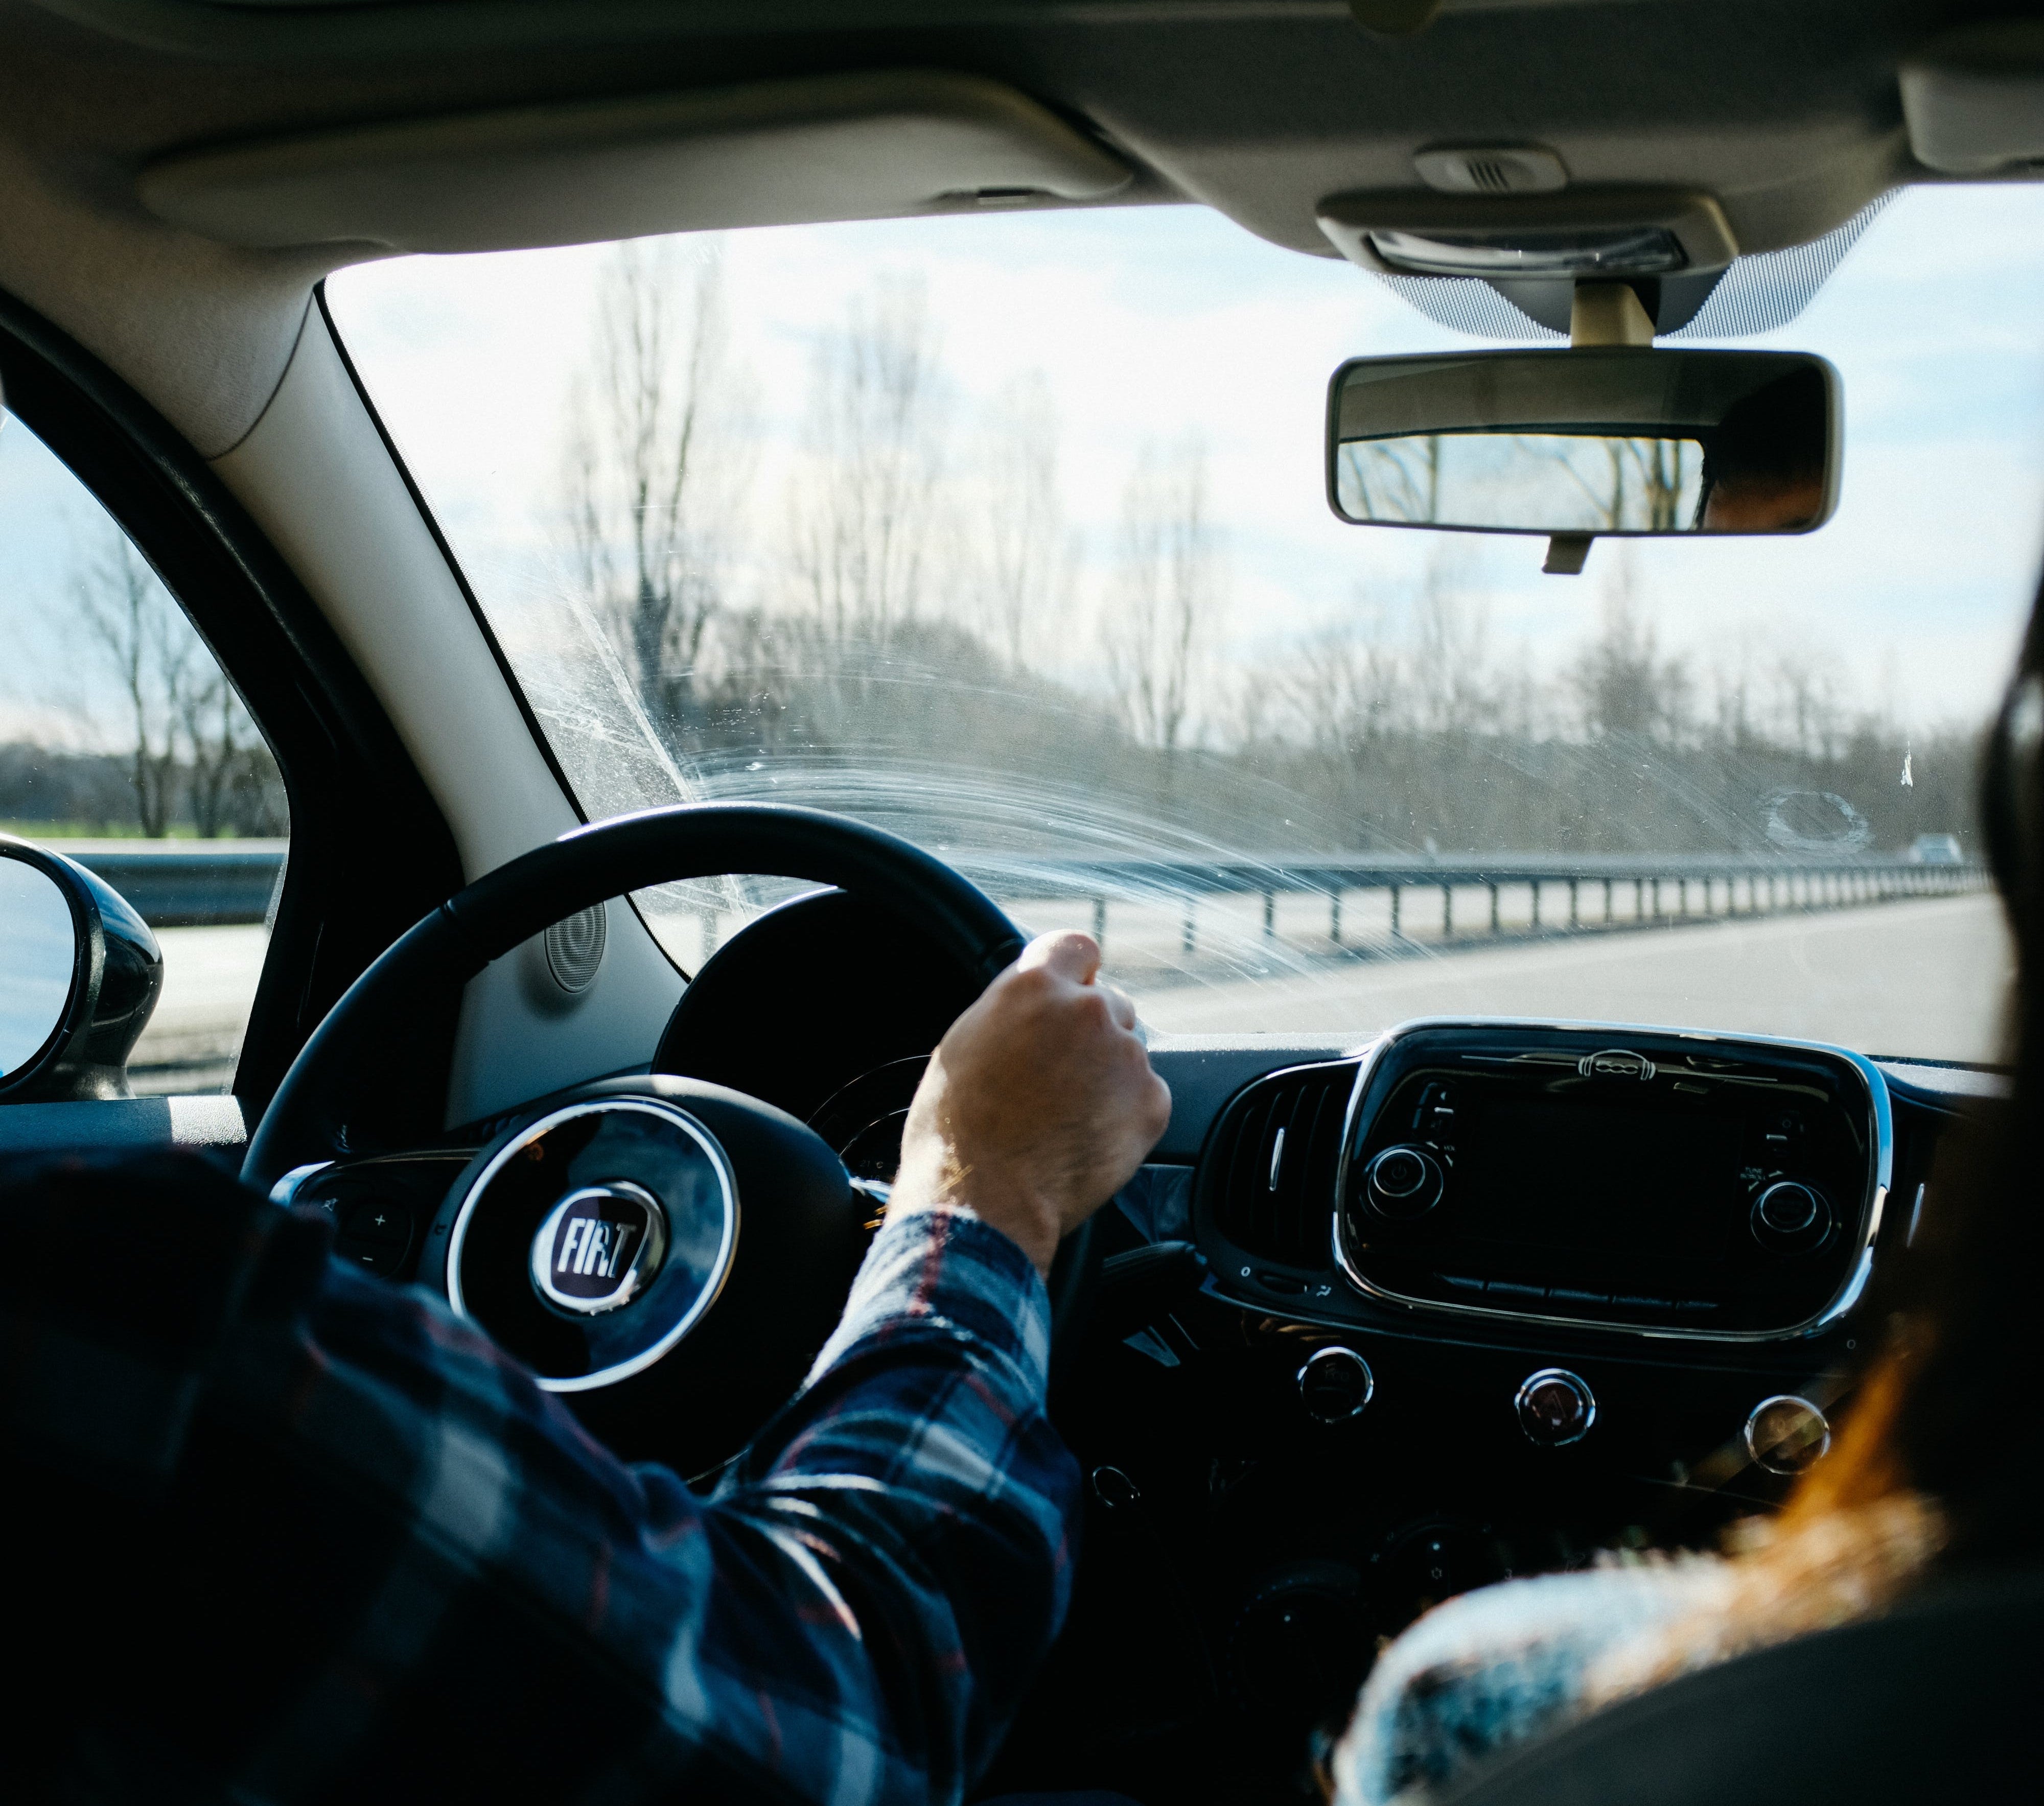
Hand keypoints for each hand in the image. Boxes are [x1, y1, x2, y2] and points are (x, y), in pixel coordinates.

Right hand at [891, 931, 1171, 1274]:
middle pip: (1107, 1003)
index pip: (1077, 947)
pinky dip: (1125, 1113)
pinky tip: (1086, 1135)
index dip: (1074, 972)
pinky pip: (1146, 1094)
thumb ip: (1010, 1006)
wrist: (983, 1200)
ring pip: (1127, 1051)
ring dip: (1107, 1073)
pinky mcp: (1151, 1103)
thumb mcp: (964, 1043)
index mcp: (1034, 986)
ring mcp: (1125, 1057)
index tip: (1071, 991)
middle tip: (1056, 1075)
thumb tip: (1032, 999)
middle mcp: (1087, 1011)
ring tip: (1065, 1114)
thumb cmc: (957, 1130)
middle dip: (1088, 1033)